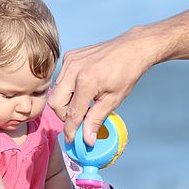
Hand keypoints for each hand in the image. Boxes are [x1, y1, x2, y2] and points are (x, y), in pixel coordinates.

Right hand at [49, 29, 147, 144]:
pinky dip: (69, 89)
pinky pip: (61, 79)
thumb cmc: (127, 72)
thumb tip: (86, 139)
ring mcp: (69, 61)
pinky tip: (84, 89)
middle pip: (56, 103)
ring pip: (56, 91)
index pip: (71, 114)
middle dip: (65, 115)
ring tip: (85, 103)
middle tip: (80, 119)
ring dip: (67, 102)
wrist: (131, 48)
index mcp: (86, 81)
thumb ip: (96, 120)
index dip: (71, 130)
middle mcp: (73, 69)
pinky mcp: (69, 57)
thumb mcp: (113, 100)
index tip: (72, 140)